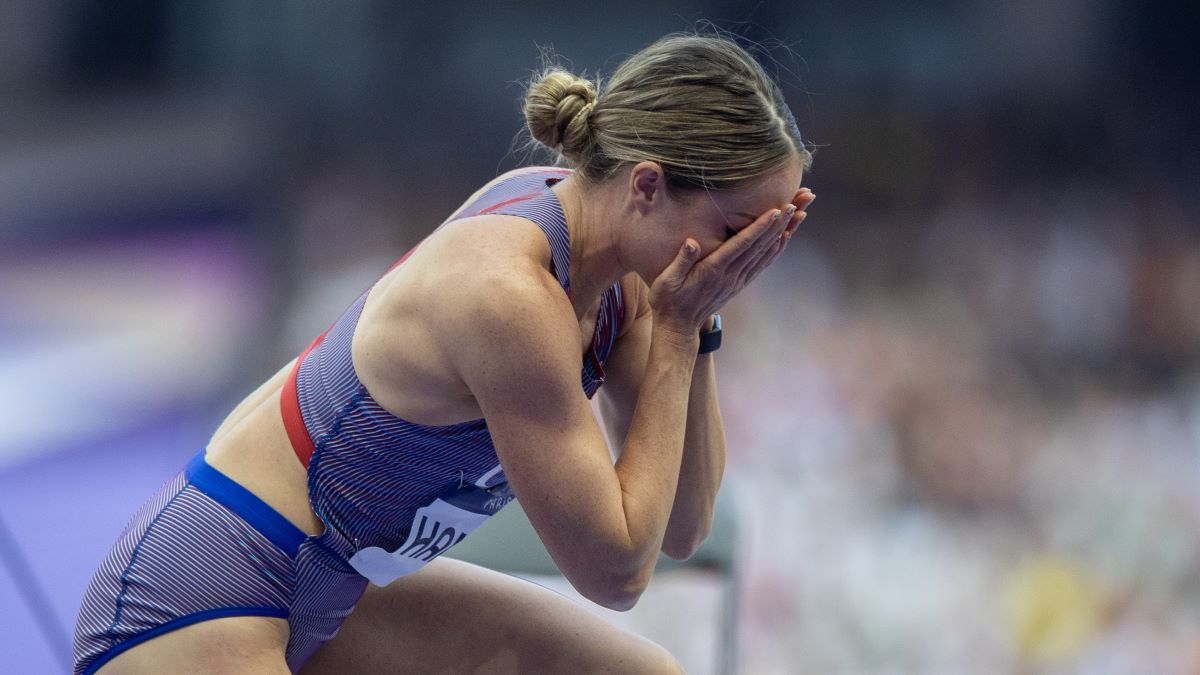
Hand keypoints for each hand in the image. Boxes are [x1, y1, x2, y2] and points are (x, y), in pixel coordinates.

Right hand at [649, 188, 814, 333]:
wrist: (677, 328)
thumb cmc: (667, 300)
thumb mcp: (666, 280)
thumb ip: (680, 261)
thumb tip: (692, 242)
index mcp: (713, 270)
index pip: (742, 244)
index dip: (760, 227)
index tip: (777, 210)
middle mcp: (730, 275)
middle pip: (760, 245)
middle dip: (779, 223)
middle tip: (796, 202)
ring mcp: (737, 280)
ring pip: (765, 253)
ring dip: (783, 233)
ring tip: (799, 214)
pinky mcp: (738, 284)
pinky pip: (761, 264)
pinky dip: (775, 249)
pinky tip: (784, 237)